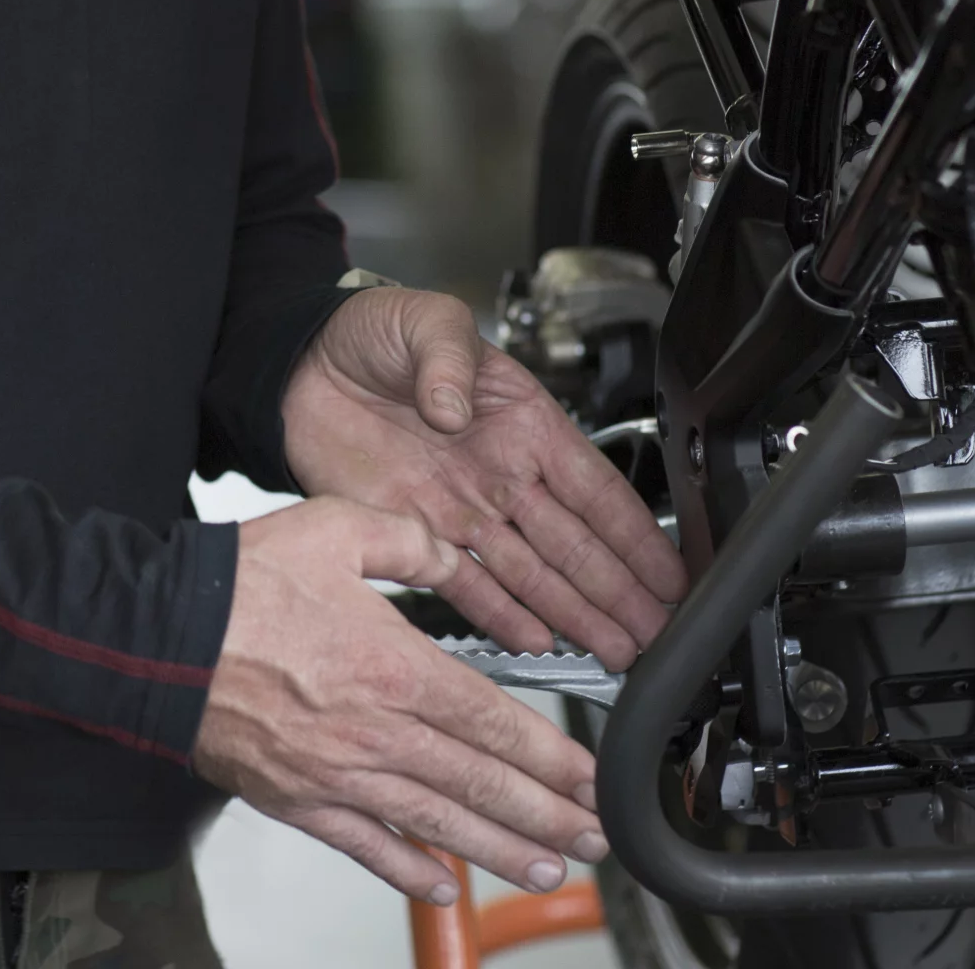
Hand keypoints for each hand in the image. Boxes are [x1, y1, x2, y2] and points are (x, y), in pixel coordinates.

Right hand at [195, 497, 606, 904]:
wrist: (152, 639)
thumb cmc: (236, 586)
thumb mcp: (334, 528)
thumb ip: (408, 540)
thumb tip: (453, 551)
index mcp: (393, 667)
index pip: (496, 724)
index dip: (553, 758)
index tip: (592, 778)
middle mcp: (374, 732)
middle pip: (481, 785)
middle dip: (548, 816)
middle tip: (594, 836)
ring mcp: (337, 775)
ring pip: (437, 824)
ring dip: (501, 851)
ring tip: (550, 868)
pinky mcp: (297, 799)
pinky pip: (365, 845)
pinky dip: (409, 871)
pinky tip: (446, 887)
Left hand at [282, 284, 685, 662]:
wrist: (303, 363)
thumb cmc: (373, 332)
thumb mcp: (427, 322)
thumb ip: (448, 361)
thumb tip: (453, 409)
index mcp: (521, 422)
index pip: (593, 488)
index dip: (635, 535)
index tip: (672, 573)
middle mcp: (500, 474)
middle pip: (574, 544)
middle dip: (620, 592)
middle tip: (660, 633)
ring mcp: (461, 508)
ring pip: (532, 574)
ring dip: (575, 614)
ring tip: (619, 651)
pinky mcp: (414, 532)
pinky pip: (466, 584)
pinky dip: (500, 616)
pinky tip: (535, 642)